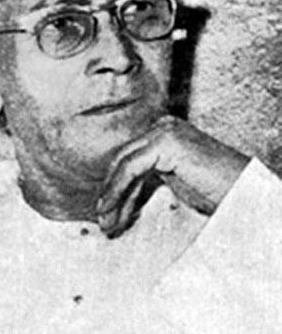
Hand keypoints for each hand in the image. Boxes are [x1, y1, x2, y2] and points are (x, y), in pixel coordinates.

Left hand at [97, 115, 249, 237]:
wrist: (245, 195)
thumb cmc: (214, 192)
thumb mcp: (173, 182)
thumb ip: (148, 180)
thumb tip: (117, 197)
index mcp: (163, 132)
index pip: (131, 159)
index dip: (116, 188)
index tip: (108, 215)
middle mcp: (162, 126)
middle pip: (125, 161)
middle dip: (113, 194)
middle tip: (104, 222)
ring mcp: (165, 131)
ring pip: (125, 164)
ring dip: (113, 197)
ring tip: (107, 223)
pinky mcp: (167, 142)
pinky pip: (132, 167)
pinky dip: (118, 190)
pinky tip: (112, 210)